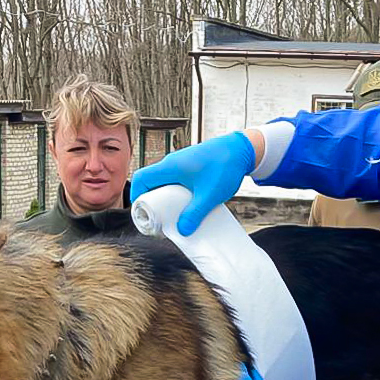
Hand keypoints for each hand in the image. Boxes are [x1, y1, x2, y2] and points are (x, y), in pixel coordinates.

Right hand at [129, 131, 256, 234]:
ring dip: (164, 197)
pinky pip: (175, 180)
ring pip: (163, 182)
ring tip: (172, 214)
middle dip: (150, 201)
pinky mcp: (190, 166)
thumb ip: (194, 214)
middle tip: (157, 218)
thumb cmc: (225, 166)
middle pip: (150, 182)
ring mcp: (181, 164)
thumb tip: (182, 230)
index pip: (141, 179)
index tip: (141, 211)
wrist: (242, 149)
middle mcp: (172, 163)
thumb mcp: (208, 196)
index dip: (136, 195)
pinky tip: (186, 204)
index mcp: (170, 167)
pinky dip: (175, 192)